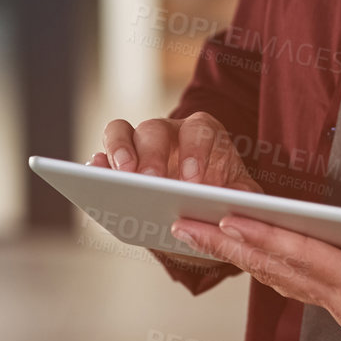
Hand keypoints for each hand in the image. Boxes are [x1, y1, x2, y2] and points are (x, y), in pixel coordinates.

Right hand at [86, 112, 262, 276]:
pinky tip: (95, 182)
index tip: (192, 182)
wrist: (198, 211)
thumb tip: (242, 200)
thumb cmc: (219, 195)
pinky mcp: (114, 162)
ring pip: (120, 131)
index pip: (198, 131)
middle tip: (151, 181)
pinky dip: (96, 165)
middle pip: (155, 129)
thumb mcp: (238, 196)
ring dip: (118, 151)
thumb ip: (244, 196)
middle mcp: (168, 132)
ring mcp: (137, 144)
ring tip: (120, 178)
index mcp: (203, 134)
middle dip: (152, 155)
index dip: (195, 152)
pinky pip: (99, 155)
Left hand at [169, 192, 340, 340]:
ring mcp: (336, 306)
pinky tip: (244, 251)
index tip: (231, 218)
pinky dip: (261, 264)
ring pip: (275, 275)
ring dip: (235, 253)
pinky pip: (290, 283)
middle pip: (275, 265)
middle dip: (227, 243)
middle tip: (183, 223)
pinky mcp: (338, 309)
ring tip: (198, 231)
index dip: (268, 237)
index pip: (306, 256)